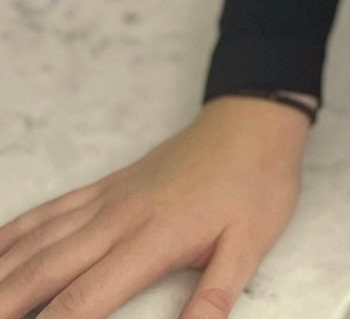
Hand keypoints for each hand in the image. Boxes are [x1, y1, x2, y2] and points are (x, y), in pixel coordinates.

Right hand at [0, 96, 311, 318]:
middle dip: (7, 304)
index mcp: (151, 239)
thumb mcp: (249, 244)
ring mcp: (106, 200)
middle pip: (45, 271)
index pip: (85, 299)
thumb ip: (214, 296)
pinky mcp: (105, 188)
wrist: (253, 120)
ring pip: (38, 241)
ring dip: (2, 272)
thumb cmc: (255, 184)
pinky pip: (50, 211)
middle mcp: (117, 219)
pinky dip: (14, 232)